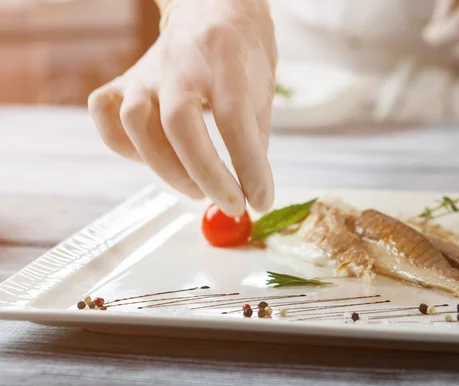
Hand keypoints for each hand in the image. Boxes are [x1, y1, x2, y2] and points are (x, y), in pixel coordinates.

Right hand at [88, 0, 276, 215]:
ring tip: (198, 188)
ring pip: (135, 123)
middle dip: (205, 174)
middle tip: (231, 203)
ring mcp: (144, 71)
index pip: (233, 115)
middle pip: (178, 122)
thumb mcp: (262, 86)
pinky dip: (125, 148)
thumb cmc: (241, 53)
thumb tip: (251, 189)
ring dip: (167, 168)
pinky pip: (107, 119)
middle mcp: (177, 61)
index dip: (248, 164)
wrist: (209, 9)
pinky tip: (156, 160)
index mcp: (222, 55)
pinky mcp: (123, 82)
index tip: (261, 200)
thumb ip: (255, 135)